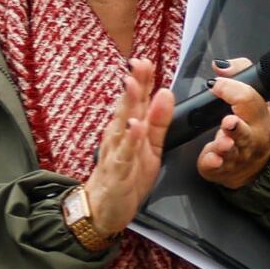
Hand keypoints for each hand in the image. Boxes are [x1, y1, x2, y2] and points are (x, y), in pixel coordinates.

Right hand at [66, 55, 170, 247]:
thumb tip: (165, 92)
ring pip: (123, 124)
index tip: (147, 60)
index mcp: (129, 128)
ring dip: (129, 104)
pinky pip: (125, 153)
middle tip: (140, 63)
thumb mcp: (151, 147)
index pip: (137, 100)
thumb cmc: (127, 176)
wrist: (104, 208)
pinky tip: (135, 126)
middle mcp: (119, 135)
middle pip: (128, 106)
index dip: (142, 80)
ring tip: (134, 85)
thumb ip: (159, 121)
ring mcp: (117, 152)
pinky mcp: (118, 170)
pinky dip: (130, 139)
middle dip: (134, 84)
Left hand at [195, 61, 269, 192]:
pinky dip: (214, 163)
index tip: (216, 84)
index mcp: (258, 118)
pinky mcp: (220, 169)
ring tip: (223, 142)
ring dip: (225, 146)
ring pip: (231, 152)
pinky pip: (217, 167)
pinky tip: (211, 159)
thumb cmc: (252, 127)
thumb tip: (219, 66)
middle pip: (244, 132)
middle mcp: (249, 139)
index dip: (232, 90)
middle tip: (228, 121)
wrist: (259, 165)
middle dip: (236, 127)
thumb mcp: (254, 98)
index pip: (250, 101)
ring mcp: (236, 156)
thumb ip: (238, 74)